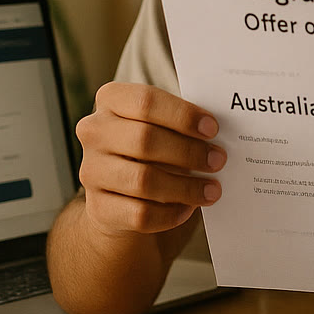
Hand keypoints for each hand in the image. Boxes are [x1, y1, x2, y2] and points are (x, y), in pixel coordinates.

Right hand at [75, 81, 224, 237]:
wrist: (118, 193)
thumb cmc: (153, 149)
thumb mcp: (163, 126)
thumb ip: (183, 123)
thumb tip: (222, 135)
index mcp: (111, 100)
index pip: (146, 101)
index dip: (182, 115)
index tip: (213, 129)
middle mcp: (94, 132)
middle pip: (145, 140)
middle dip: (189, 152)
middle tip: (219, 161)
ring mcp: (91, 171)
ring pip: (143, 181)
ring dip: (186, 187)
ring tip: (212, 190)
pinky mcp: (98, 207)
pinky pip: (139, 214)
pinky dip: (169, 214)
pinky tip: (187, 209)